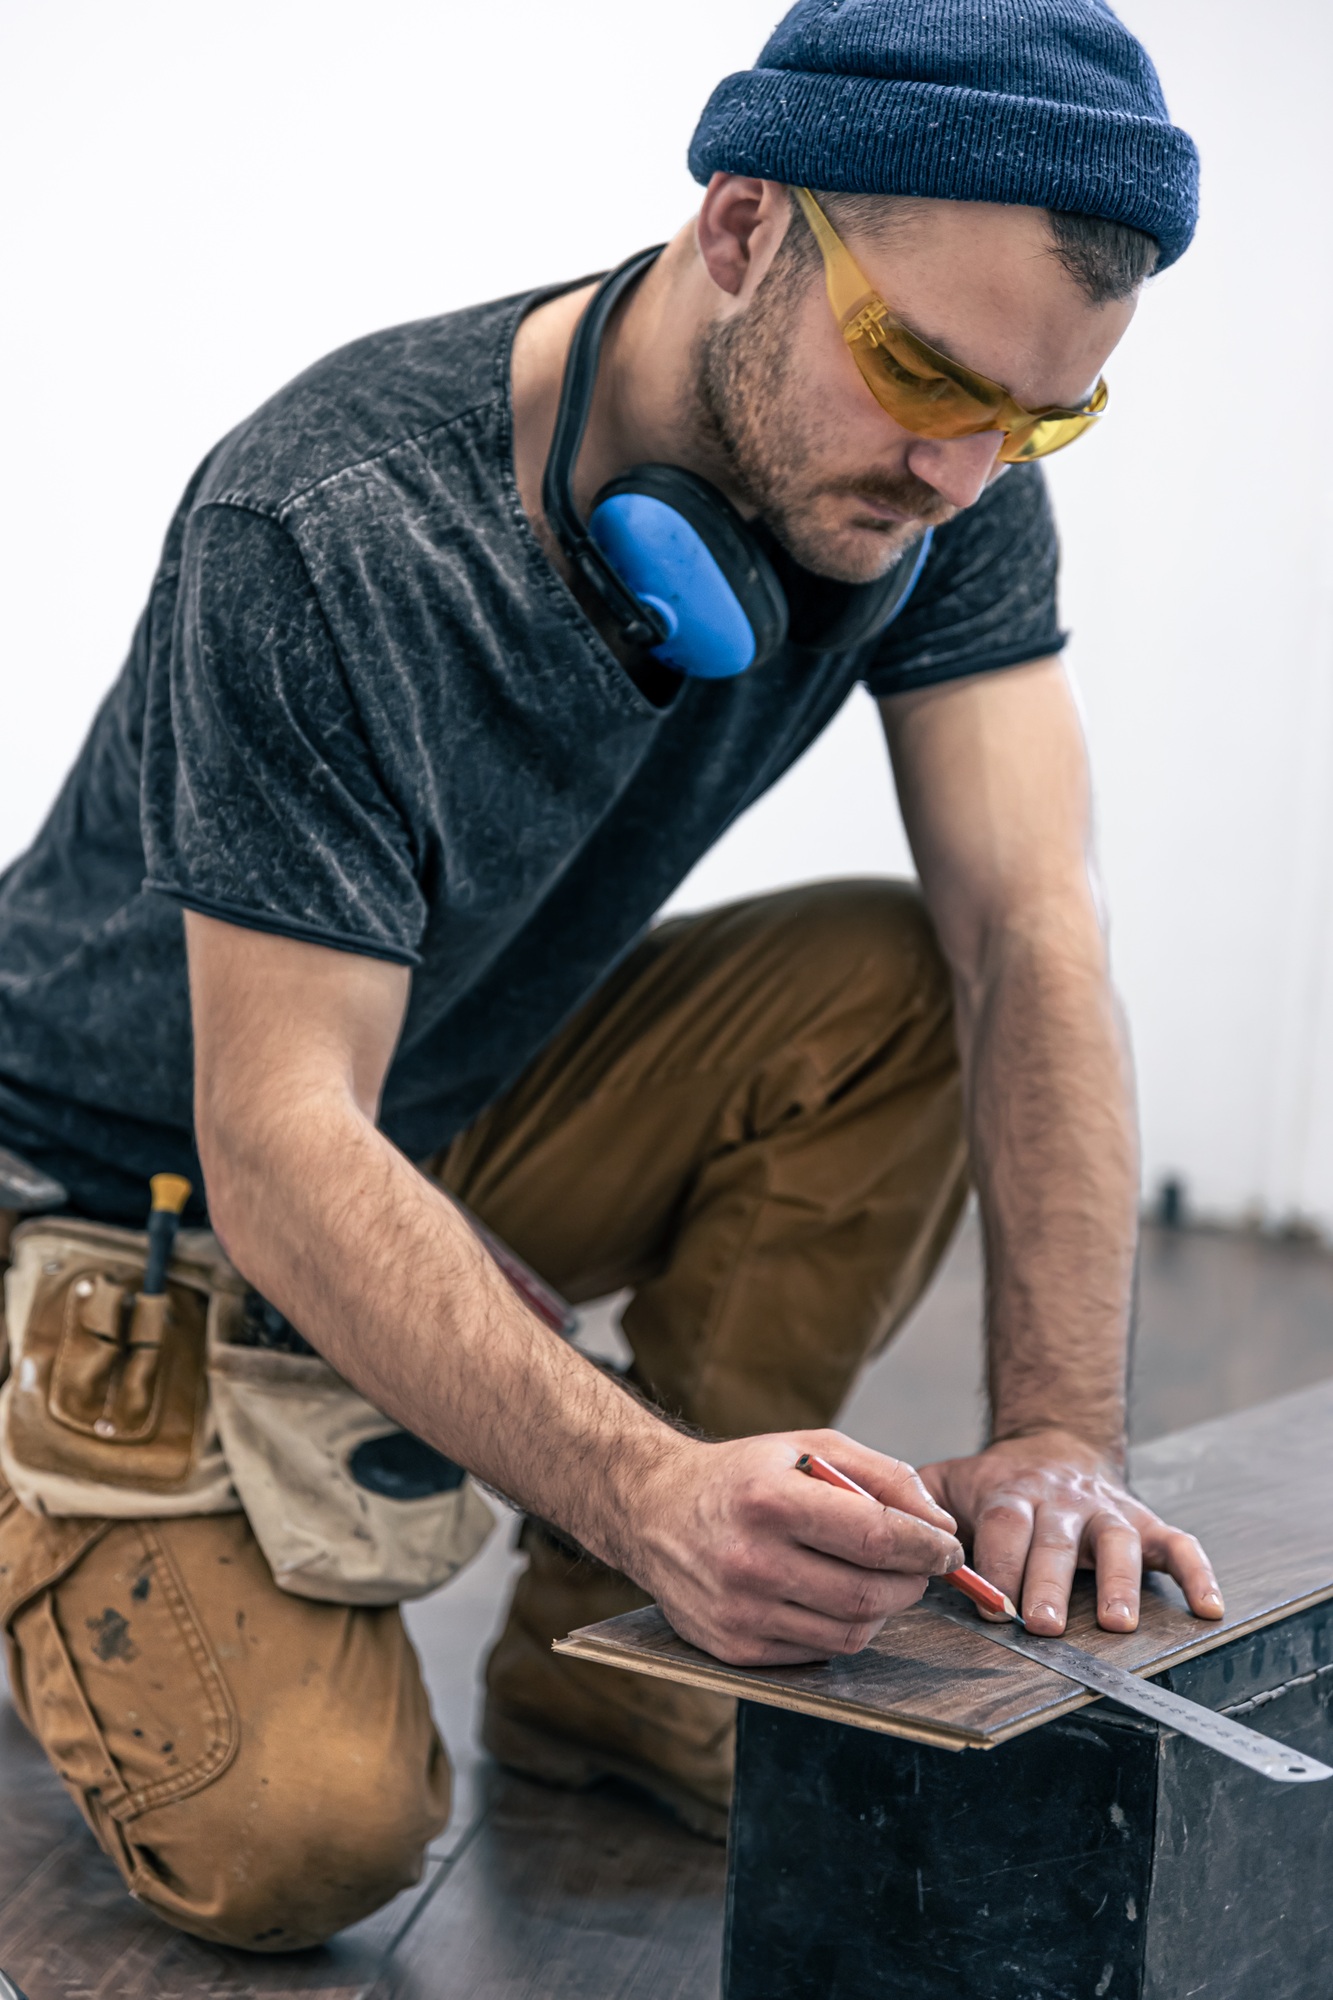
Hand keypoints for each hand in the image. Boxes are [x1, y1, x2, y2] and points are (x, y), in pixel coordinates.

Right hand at [629, 1428, 963, 1666]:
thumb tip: (940, 1527)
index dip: (926, 1548)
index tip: (947, 1548)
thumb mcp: (808, 1447)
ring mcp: (739, 1612)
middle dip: (911, 1582)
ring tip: (876, 1579)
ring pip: (850, 1632)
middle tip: (918, 1565)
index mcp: (770, 1499)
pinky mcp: (733, 1649)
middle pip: (869, 1594)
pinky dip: (842, 1628)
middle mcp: (750, 1560)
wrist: (652, 1511)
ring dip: (882, 1609)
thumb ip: (883, 1476)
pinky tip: (831, 1597)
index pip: (876, 1537)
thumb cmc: (741, 1476)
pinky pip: (818, 1652)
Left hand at [919, 1428, 1224, 1633]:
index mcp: (1011, 1493)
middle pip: (1056, 1540)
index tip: (989, 1605)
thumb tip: (890, 1535)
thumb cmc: (992, 1484)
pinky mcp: (1145, 1521)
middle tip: (1040, 1625)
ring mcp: (1106, 1511)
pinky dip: (1197, 1573)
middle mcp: (1061, 1501)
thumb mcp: (945, 1481)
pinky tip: (1208, 1607)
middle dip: (1048, 1583)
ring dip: (1118, 1582)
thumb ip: (916, 1506)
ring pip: (1118, 1541)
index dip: (996, 1564)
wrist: (1053, 1443)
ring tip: (1115, 1623)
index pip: (1004, 1527)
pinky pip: (1178, 1544)